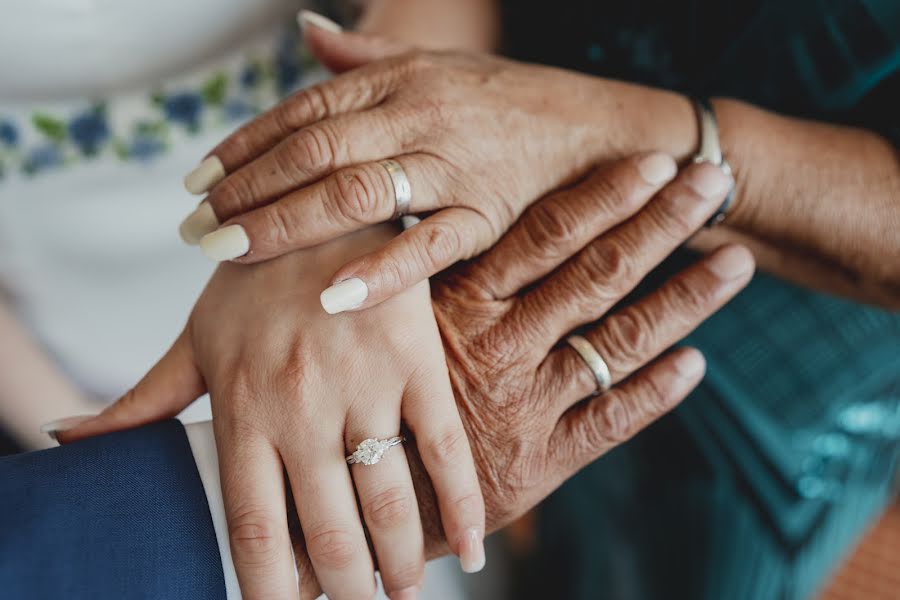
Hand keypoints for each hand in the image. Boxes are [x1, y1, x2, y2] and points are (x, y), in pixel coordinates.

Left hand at [59, 226, 484, 599]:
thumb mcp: (192, 338)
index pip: (254, 530)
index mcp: (242, 410)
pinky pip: (444, 449)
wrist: (318, 201)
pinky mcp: (416, 361)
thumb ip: (141, 401)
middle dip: (346, 590)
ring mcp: (363, 386)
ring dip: (399, 565)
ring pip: (388, 502)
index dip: (270, 591)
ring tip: (402, 593)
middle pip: (328, 534)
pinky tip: (468, 553)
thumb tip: (67, 442)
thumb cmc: (251, 278)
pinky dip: (461, 509)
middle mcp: (301, 408)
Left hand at [179, 33, 696, 311]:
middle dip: (246, 190)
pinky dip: (378, 270)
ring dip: (285, 225)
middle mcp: (418, 114)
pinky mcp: (488, 215)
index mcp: (401, 78)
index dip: (244, 145)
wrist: (601, 129)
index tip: (198, 181)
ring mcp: (453, 164)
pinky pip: (427, 244)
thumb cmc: (509, 104)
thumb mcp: (438, 68)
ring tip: (230, 254)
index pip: (303, 111)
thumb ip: (368, 57)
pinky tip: (327, 294)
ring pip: (354, 192)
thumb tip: (306, 31)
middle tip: (195, 228)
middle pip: (313, 151)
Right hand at [287, 157, 753, 596]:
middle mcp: (500, 349)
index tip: (654, 160)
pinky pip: (612, 423)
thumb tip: (456, 206)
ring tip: (735, 261)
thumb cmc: (361, 394)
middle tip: (715, 180)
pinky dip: (657, 393)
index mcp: (459, 306)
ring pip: (619, 341)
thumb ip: (422, 272)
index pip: (544, 236)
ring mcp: (526, 407)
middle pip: (595, 274)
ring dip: (684, 299)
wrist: (351, 499)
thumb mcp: (382, 321)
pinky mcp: (541, 464)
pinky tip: (696, 363)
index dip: (604, 196)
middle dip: (661, 223)